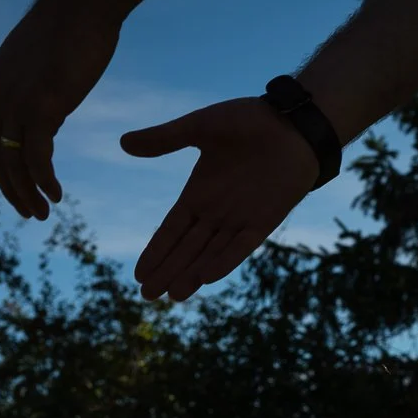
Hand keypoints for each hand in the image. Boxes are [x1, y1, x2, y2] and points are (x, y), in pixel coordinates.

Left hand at [0, 6, 118, 219]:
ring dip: (27, 192)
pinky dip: (44, 180)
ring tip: (42, 212)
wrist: (81, 5)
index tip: (20, 188)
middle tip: (29, 212)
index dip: (3, 169)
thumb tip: (47, 104)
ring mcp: (16, 102)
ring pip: (13, 161)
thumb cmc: (70, 27)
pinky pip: (36, 157)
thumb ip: (35, 86)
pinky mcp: (40, 107)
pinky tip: (56, 194)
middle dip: (11, 189)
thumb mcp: (40, 61)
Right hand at [120, 96, 318, 300]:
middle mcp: (217, 212)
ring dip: (192, 274)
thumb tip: (124, 143)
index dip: (156, 252)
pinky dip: (225, 261)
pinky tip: (206, 277)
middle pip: (187, 249)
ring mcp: (240, 219)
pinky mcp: (265, 221)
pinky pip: (241, 246)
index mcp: (198, 193)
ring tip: (172, 295)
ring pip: (210, 254)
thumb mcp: (200, 128)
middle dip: (168, 272)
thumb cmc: (249, 120)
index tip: (139, 274)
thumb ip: (164, 139)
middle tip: (148, 296)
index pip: (171, 230)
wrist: (293, 122)